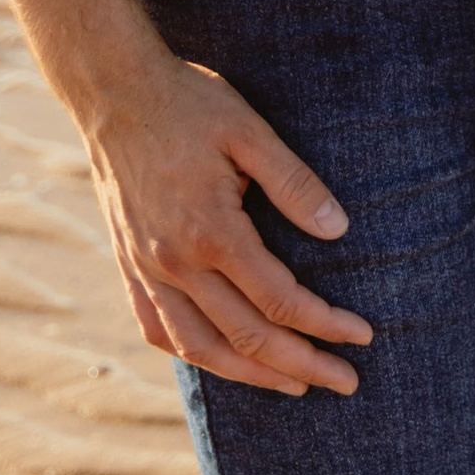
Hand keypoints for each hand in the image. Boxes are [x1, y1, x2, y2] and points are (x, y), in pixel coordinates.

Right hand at [84, 50, 374, 397]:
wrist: (113, 90)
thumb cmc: (189, 103)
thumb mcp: (250, 131)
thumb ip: (295, 184)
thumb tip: (340, 232)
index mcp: (211, 232)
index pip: (280, 301)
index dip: (326, 324)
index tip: (362, 336)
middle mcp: (175, 264)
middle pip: (247, 337)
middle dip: (302, 364)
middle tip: (346, 382)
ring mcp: (146, 269)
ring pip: (200, 348)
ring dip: (251, 375)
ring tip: (293, 384)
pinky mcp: (128, 264)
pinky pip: (158, 329)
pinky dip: (192, 355)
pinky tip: (218, 359)